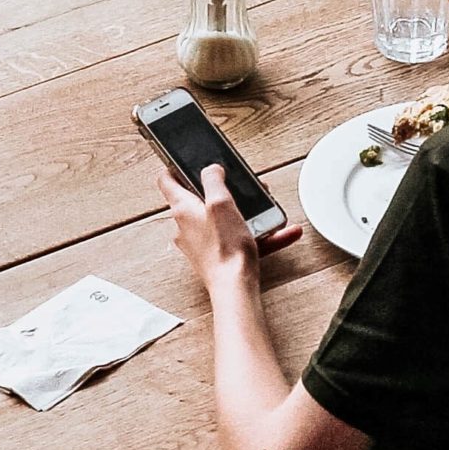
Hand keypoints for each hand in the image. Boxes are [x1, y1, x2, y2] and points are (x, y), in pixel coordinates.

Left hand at [157, 162, 298, 285]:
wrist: (235, 288)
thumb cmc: (225, 248)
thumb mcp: (221, 202)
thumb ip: (213, 180)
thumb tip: (210, 169)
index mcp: (182, 209)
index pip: (167, 180)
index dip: (174, 166)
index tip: (186, 161)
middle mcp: (186, 226)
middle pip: (198, 199)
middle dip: (222, 191)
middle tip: (239, 187)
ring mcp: (200, 242)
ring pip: (222, 220)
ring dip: (245, 213)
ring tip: (266, 209)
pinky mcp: (215, 256)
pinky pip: (236, 239)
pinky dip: (257, 234)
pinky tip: (282, 232)